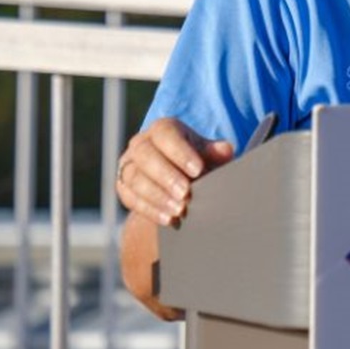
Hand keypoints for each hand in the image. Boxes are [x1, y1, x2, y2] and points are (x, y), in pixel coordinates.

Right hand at [115, 117, 233, 226]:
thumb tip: (225, 150)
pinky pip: (130, 198)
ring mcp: (128, 165)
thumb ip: (215, 152)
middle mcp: (141, 144)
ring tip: (180, 210)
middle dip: (166, 176)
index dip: (180, 152)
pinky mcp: (123, 187)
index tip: (198, 169)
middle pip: (146, 156)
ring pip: (135, 178)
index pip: (166, 134)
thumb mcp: (207, 154)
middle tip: (186, 194)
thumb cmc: (195, 160)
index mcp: (162, 129)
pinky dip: (150, 210)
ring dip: (158, 196)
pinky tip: (169, 219)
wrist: (177, 179)